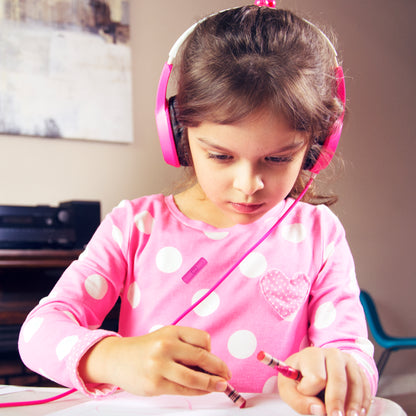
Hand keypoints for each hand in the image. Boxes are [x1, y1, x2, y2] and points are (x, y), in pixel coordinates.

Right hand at [79, 326, 230, 395]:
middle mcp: (166, 346)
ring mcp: (160, 366)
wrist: (117, 358)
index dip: (213, 351)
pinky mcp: (155, 384)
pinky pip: (184, 390)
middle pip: (202, 357)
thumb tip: (211, 365)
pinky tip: (204, 391)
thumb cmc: (145, 349)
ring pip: (195, 378)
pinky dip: (198, 392)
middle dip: (218, 368)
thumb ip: (186, 347)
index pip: (203, 339)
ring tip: (221, 385)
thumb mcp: (165, 338)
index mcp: (171, 331)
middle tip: (227, 375)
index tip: (217, 361)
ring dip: (212, 383)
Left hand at [277, 347, 371, 415]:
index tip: (306, 397)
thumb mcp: (288, 389)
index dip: (311, 392)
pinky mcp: (358, 369)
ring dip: (354, 405)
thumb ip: (299, 401)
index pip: (316, 377)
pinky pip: (365, 386)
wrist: (311, 368)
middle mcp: (331, 353)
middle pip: (338, 379)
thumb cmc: (298, 379)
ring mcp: (348, 360)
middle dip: (337, 402)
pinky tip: (359, 413)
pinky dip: (364, 402)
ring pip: (355, 383)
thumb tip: (319, 411)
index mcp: (311, 354)